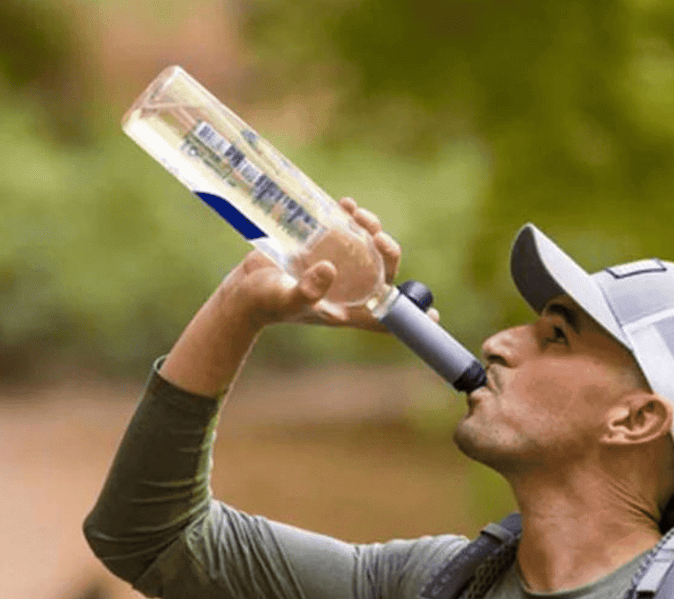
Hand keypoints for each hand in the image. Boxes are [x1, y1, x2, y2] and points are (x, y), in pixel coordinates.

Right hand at [218, 198, 418, 332]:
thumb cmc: (264, 303)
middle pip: (383, 274)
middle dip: (388, 253)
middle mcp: (347, 289)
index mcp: (346, 309)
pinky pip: (345, 232)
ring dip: (371, 229)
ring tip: (359, 214)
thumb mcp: (285, 298)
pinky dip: (350, 218)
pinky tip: (346, 205)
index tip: (432, 314)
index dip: (410, 317)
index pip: (385, 317)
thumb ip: (308, 290)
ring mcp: (336, 268)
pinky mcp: (321, 249)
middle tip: (378, 237)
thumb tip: (329, 269)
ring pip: (368, 249)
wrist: (241, 290)